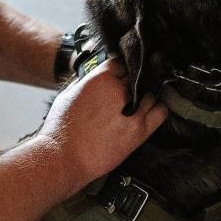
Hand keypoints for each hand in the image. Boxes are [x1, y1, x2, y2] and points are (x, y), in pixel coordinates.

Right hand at [38, 58, 167, 185]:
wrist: (64, 158)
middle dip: (130, 85)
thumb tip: (97, 78)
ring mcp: (132, 111)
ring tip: (134, 106)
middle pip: (137, 78)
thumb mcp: (69, 94)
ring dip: (143, 97)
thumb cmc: (61, 130)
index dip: (120, 71)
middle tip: (124, 95)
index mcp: (101, 79)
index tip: (120, 77)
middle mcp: (119, 92)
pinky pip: (160, 113)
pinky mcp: (139, 131)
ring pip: (150, 94)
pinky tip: (149, 112)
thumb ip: (87, 83)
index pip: (121, 63)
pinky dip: (157, 109)